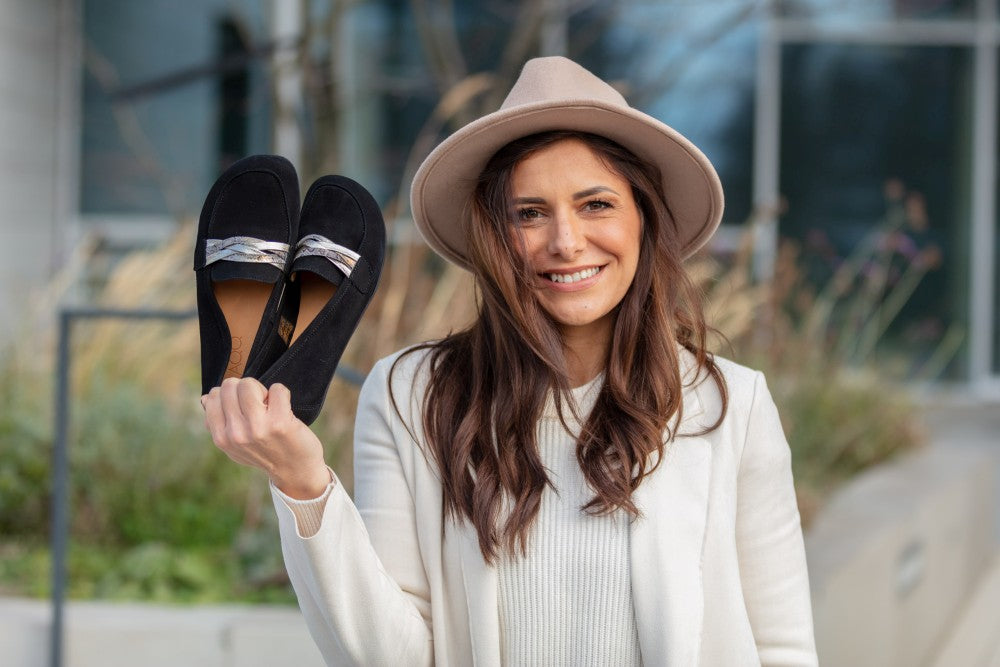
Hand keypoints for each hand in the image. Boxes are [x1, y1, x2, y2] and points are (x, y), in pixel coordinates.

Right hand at [202, 377, 330, 499]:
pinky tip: (285, 408)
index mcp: (221, 438)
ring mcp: (257, 428)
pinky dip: (282, 393)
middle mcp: (236, 433)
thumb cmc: (267, 453)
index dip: (231, 395)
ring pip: (248, 384)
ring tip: (270, 405)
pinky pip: (277, 389)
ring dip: (262, 390)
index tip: (244, 407)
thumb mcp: (236, 446)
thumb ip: (219, 424)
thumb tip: (205, 398)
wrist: (297, 472)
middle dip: (246, 389)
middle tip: (259, 405)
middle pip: (230, 386)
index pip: (212, 397)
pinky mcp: (279, 423)